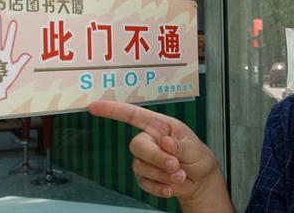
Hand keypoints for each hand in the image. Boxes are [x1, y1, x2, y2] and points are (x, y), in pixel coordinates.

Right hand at [88, 100, 230, 210]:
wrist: (200, 179)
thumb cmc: (196, 155)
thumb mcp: (192, 146)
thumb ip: (179, 144)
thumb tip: (165, 143)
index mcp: (159, 125)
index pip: (133, 115)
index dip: (113, 110)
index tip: (93, 106)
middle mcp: (149, 140)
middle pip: (137, 145)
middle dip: (156, 158)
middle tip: (175, 165)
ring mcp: (144, 159)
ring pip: (140, 166)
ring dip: (162, 174)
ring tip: (180, 174)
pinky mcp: (145, 177)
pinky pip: (144, 183)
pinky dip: (159, 187)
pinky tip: (171, 186)